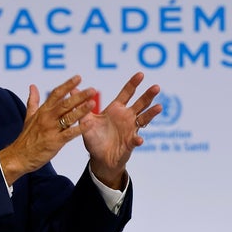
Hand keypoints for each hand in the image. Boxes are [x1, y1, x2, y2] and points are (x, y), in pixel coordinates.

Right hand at [0, 75, 96, 184]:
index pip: (56, 94)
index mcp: (42, 111)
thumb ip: (33, 100)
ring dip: (81, 110)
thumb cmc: (26, 137)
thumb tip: (32, 86)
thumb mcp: (28, 116)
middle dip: (79, 96)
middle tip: (92, 90)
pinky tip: (90, 124)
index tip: (78, 77)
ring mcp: (51, 129)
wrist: (19, 156)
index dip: (68, 85)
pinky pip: (69, 134)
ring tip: (93, 103)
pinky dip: (80, 128)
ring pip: (68, 117)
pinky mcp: (55, 142)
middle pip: (65, 103)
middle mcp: (47, 117)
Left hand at [79, 72, 161, 188]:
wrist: (99, 158)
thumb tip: (72, 88)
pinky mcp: (130, 143)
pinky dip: (138, 140)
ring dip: (151, 113)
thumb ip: (82, 106)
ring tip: (159, 107)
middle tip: (156, 87)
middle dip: (148, 95)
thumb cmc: (95, 138)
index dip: (133, 84)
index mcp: (116, 110)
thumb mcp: (86, 121)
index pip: (127, 93)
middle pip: (140, 104)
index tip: (141, 74)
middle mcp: (126, 117)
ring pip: (144, 119)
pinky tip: (139, 139)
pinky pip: (135, 140)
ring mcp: (131, 129)